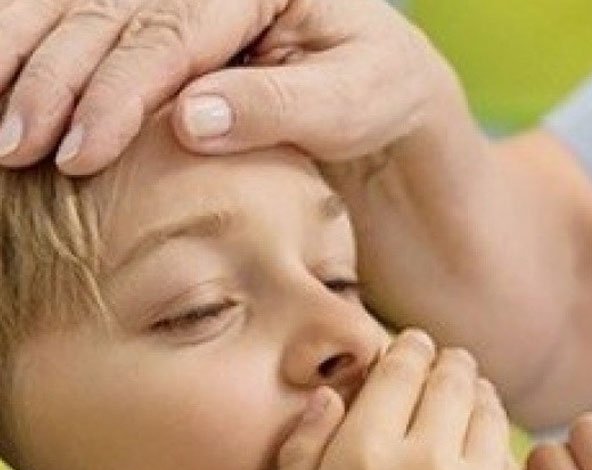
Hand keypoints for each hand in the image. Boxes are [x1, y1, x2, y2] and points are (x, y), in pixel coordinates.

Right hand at [0, 0, 461, 174]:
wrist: (375, 79)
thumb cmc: (372, 88)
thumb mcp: (354, 100)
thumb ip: (279, 106)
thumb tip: (191, 121)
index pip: (172, 31)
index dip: (117, 91)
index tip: (80, 152)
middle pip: (107, 16)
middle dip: (53, 82)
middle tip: (14, 149)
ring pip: (73, 10)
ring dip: (23, 64)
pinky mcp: (145, 13)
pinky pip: (73, 20)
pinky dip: (29, 53)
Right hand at [275, 330, 527, 469]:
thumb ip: (302, 459)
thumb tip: (326, 399)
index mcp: (360, 458)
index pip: (397, 369)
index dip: (407, 348)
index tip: (409, 345)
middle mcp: (421, 456)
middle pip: (448, 375)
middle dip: (444, 361)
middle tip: (441, 361)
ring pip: (484, 403)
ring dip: (475, 388)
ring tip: (466, 390)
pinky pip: (508, 444)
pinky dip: (497, 428)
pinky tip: (484, 437)